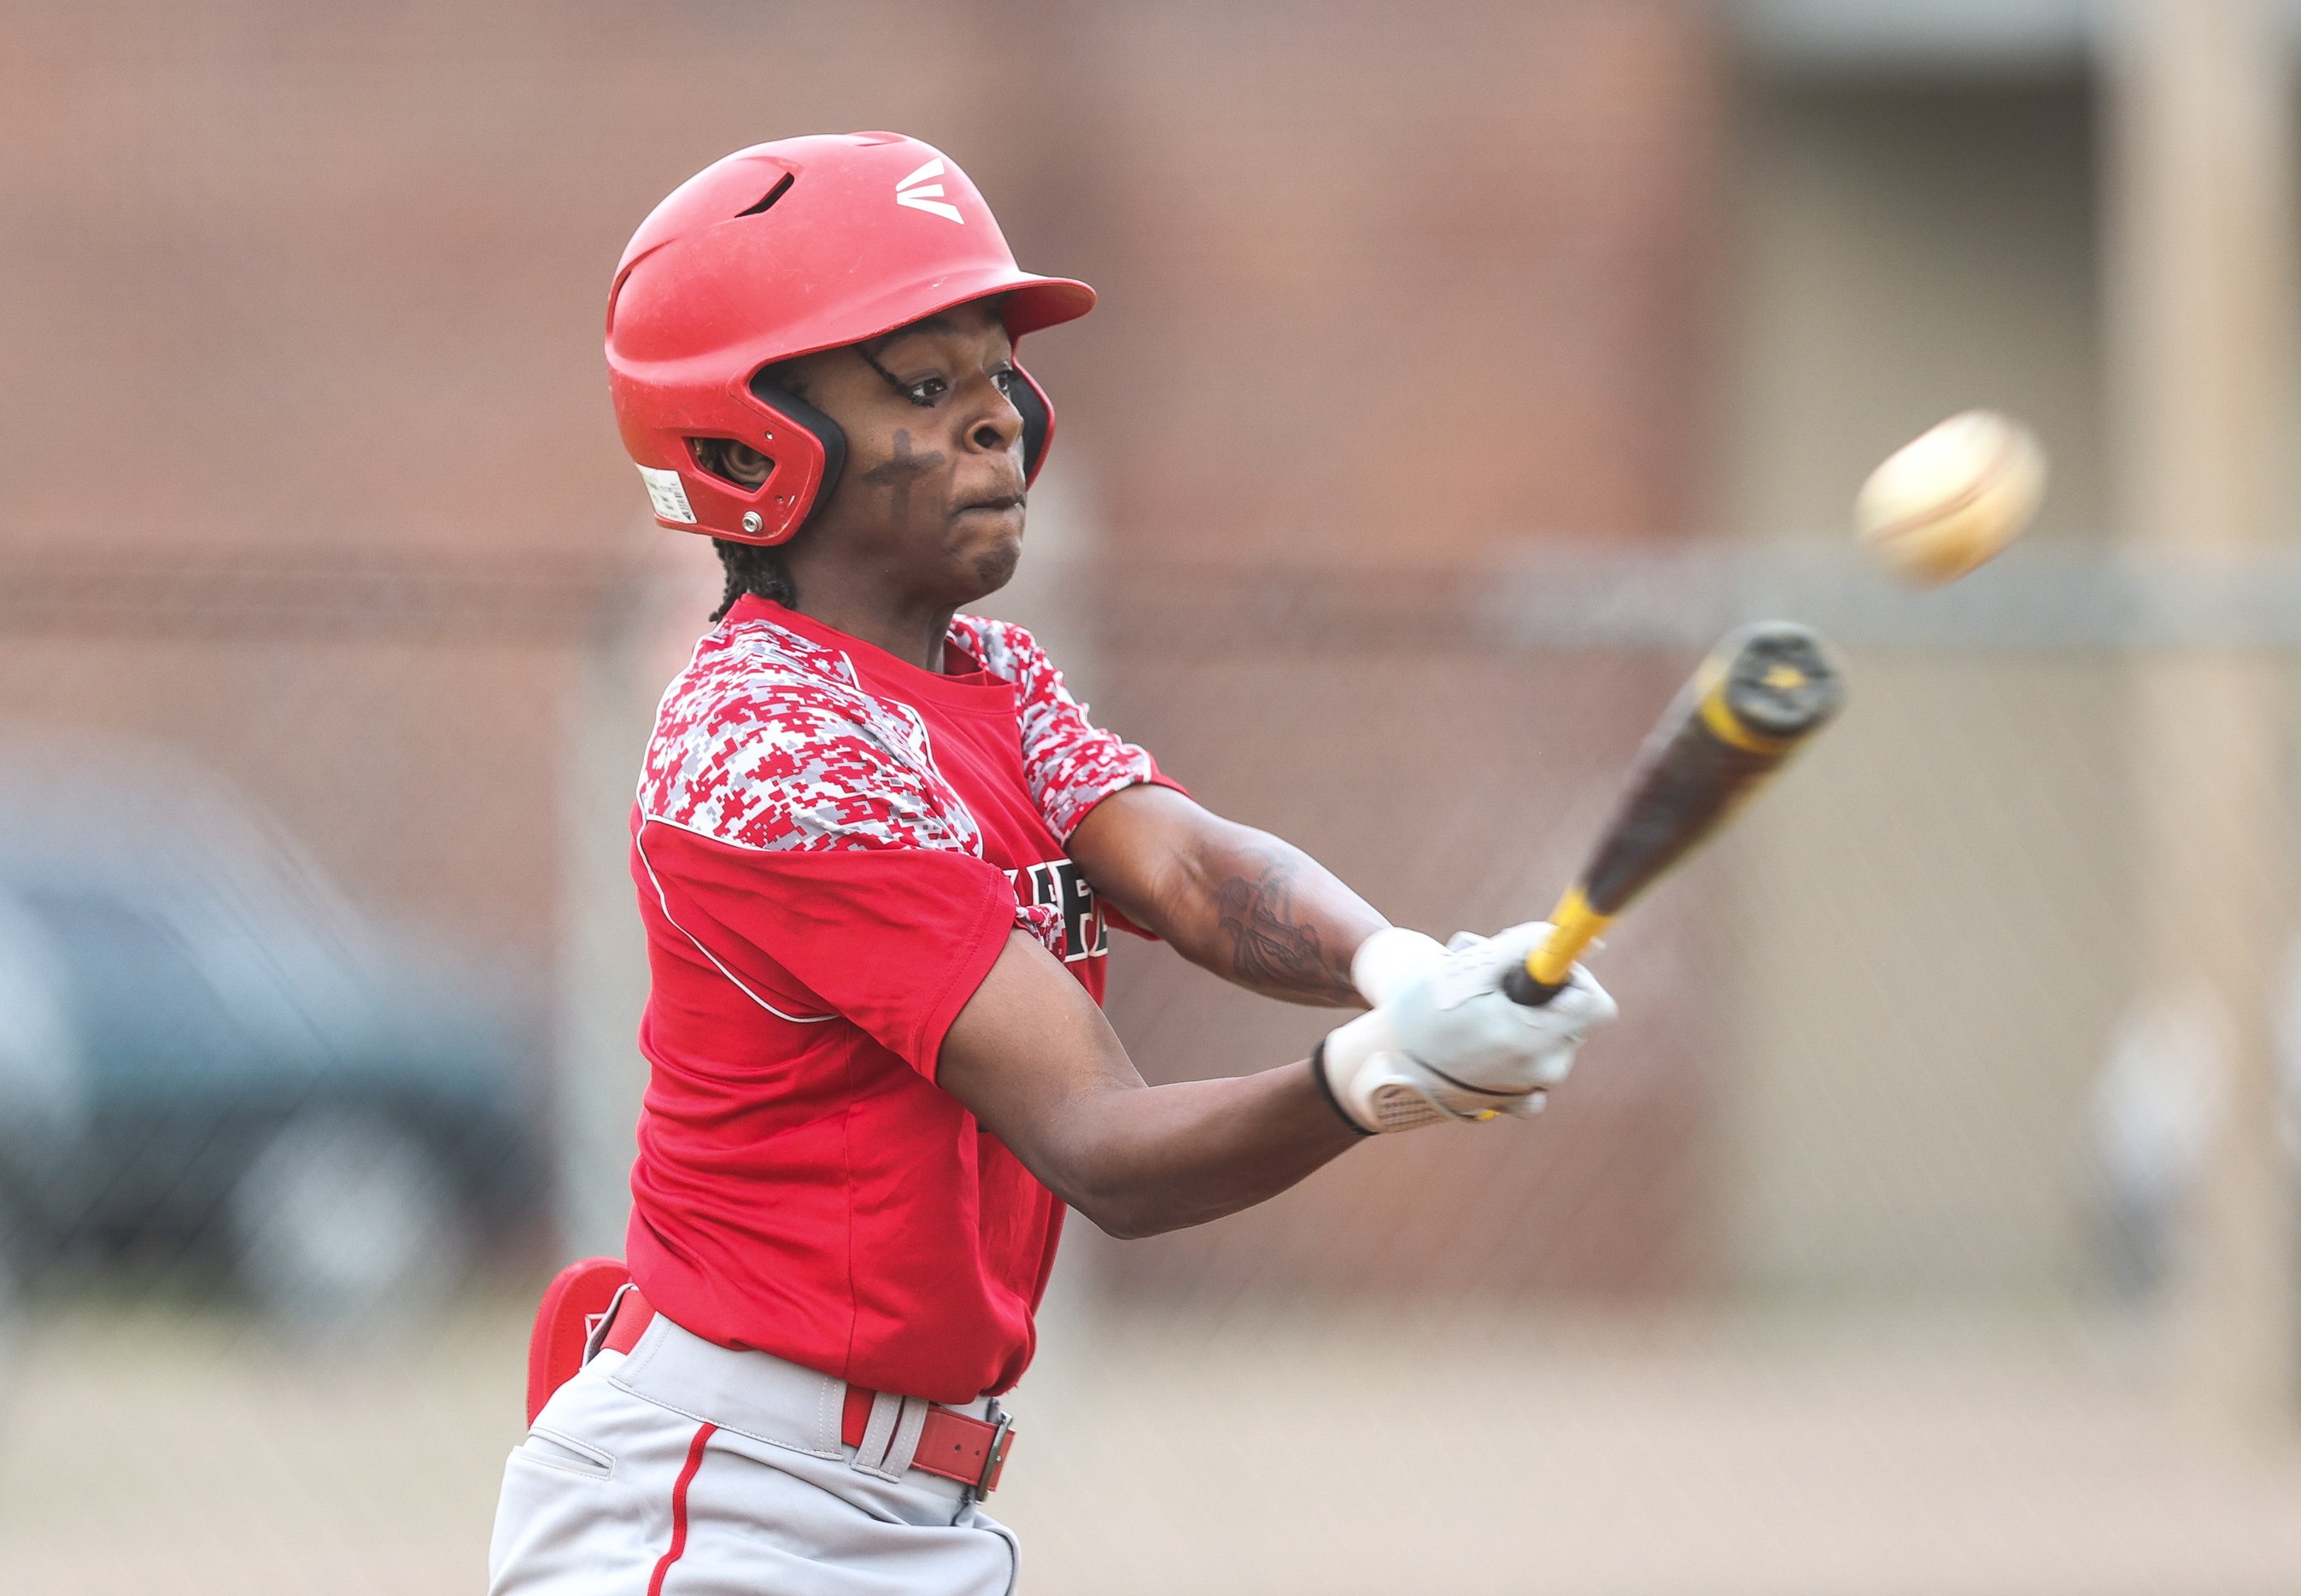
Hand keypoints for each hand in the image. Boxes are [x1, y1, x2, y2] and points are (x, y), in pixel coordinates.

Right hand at [1315, 923, 1615, 1133]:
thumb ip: (1521, 947)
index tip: (1541, 968)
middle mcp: (1542, 1071)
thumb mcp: (1467, 968)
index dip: (1575, 976)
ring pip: (1551, 1040)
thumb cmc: (1421, 1013)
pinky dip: (1516, 1051)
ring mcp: (1528, 1091)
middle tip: (1494, 987)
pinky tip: (1482, 1045)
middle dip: (1540, 995)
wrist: (1381, 1068)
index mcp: (1537, 1039)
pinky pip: (1534, 1069)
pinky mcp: (1512, 1104)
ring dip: (1524, 1020)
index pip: (1596, 1003)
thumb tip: (1559, 937)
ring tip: (1476, 1014)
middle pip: (1572, 1019)